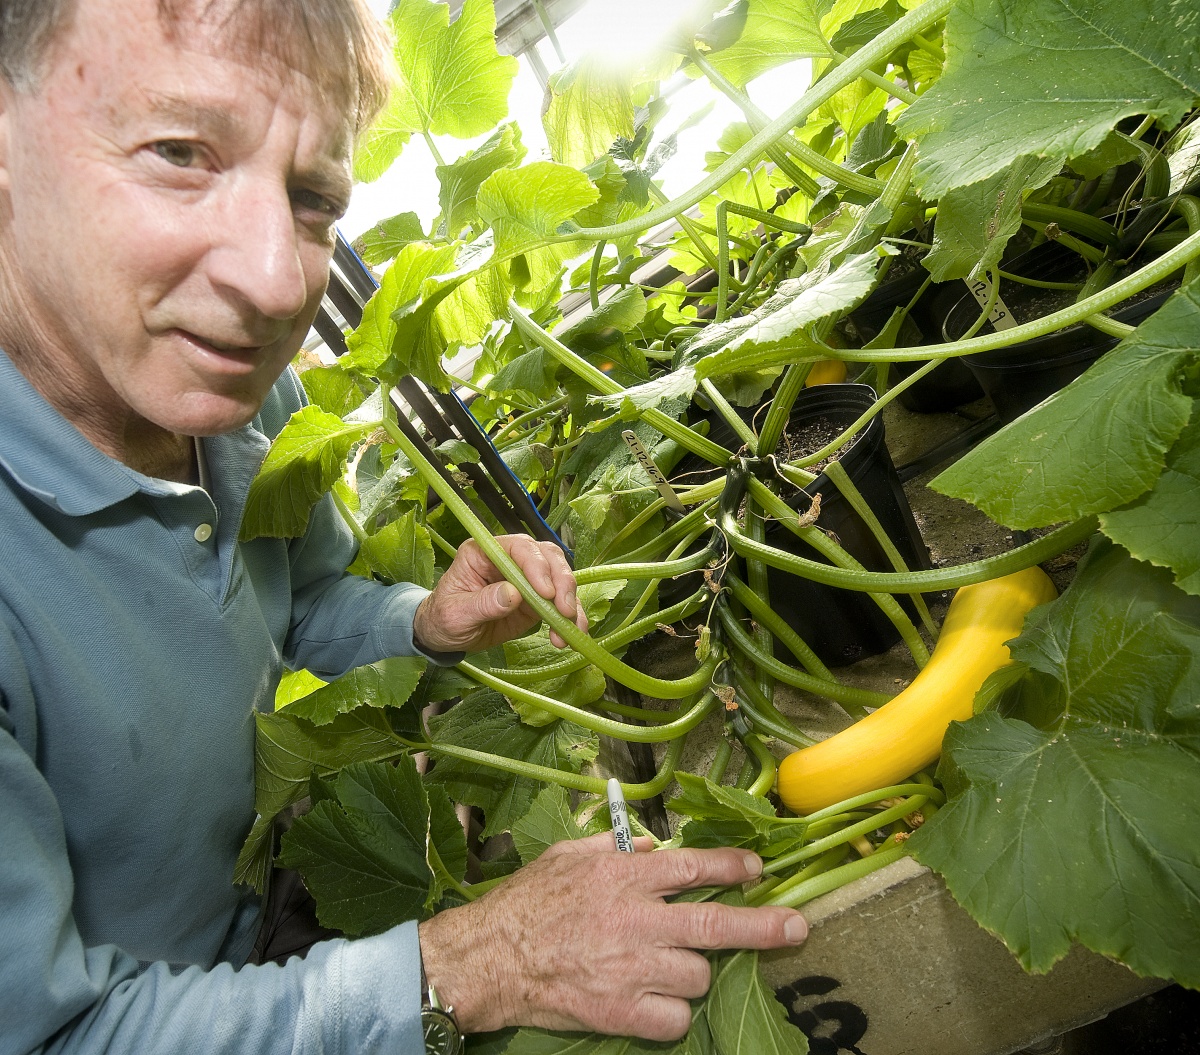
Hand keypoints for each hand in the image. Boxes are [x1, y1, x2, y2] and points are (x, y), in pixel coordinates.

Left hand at [412, 534, 586, 653]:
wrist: (445, 636)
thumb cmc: (442, 618)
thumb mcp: (455, 614)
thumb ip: (482, 603)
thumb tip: (513, 594)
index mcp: (486, 553)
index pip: (519, 547)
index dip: (537, 565)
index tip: (546, 592)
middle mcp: (510, 560)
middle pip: (547, 557)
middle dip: (562, 581)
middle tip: (563, 610)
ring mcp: (526, 580)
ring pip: (560, 579)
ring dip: (570, 603)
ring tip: (569, 628)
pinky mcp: (536, 601)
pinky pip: (559, 605)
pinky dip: (569, 620)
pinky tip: (568, 637)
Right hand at [416, 835, 807, 1040]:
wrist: (489, 959)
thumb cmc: (526, 902)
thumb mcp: (568, 855)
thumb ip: (616, 849)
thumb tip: (655, 848)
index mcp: (624, 877)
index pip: (693, 867)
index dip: (731, 865)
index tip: (757, 867)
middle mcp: (636, 920)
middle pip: (715, 924)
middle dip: (764, 926)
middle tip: (797, 927)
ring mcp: (631, 970)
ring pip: (698, 976)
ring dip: (694, 973)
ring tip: (668, 966)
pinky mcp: (621, 1013)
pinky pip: (675, 1019)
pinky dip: (672, 1013)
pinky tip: (653, 1001)